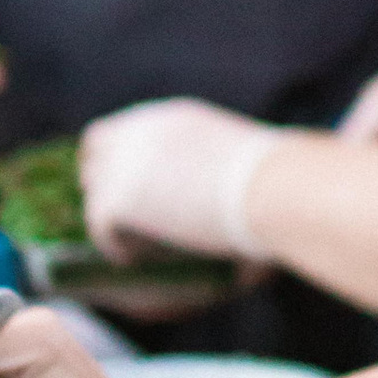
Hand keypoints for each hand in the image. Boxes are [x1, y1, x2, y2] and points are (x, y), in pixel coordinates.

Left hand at [79, 97, 274, 259]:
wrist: (275, 188)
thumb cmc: (283, 184)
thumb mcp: (247, 167)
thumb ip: (232, 184)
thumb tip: (254, 226)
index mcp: (174, 118)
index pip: (124, 131)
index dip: (122, 160)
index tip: (133, 188)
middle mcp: (143, 131)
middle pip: (95, 151)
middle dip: (103, 182)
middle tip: (121, 218)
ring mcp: (124, 162)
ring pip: (94, 191)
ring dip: (110, 217)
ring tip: (136, 246)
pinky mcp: (116, 198)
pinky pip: (99, 226)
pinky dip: (115, 245)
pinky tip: (136, 259)